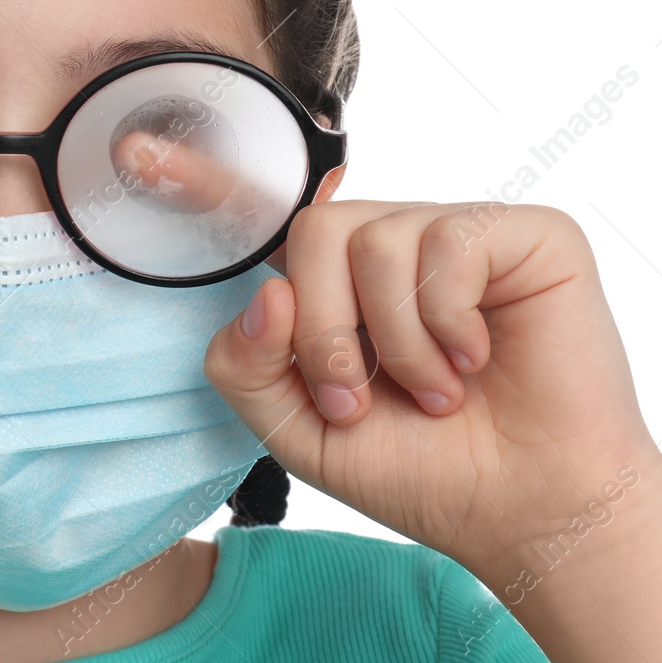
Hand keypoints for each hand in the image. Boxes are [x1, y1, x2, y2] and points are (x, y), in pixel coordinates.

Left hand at [133, 146, 661, 662]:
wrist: (527, 510)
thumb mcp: (302, 431)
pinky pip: (447, 244)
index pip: (262, 215)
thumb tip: (265, 288)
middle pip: (310, 232)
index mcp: (336, 282)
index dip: (199, 180)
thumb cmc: (423, 468)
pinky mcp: (524, 233)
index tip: (135, 152)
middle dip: (324, 335)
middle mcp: (393, 242)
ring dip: (392, 343)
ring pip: (372, 240)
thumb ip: (249, 367)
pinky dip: (446, 321)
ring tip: (437, 391)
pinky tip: (478, 359)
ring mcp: (458, 231)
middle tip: (364, 399)